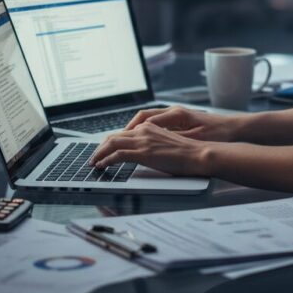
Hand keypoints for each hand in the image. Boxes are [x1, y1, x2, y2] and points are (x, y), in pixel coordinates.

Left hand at [88, 121, 208, 175]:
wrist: (199, 154)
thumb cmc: (188, 152)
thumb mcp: (167, 143)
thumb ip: (153, 144)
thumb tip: (144, 154)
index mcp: (150, 127)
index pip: (124, 132)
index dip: (111, 142)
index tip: (104, 150)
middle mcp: (144, 130)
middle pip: (114, 136)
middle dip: (101, 147)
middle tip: (94, 156)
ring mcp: (143, 140)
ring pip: (112, 143)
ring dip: (99, 153)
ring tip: (93, 162)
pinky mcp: (143, 152)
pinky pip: (118, 154)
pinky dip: (106, 159)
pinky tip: (101, 165)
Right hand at [123, 105, 239, 141]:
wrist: (235, 129)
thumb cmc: (218, 133)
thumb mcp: (195, 139)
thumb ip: (172, 138)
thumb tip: (151, 139)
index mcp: (176, 115)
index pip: (145, 120)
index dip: (130, 131)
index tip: (117, 141)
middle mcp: (174, 112)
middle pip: (143, 117)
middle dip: (127, 129)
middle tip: (113, 141)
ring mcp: (177, 115)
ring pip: (149, 119)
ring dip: (135, 129)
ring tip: (123, 141)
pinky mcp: (181, 120)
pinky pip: (157, 123)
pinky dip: (146, 130)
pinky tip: (142, 140)